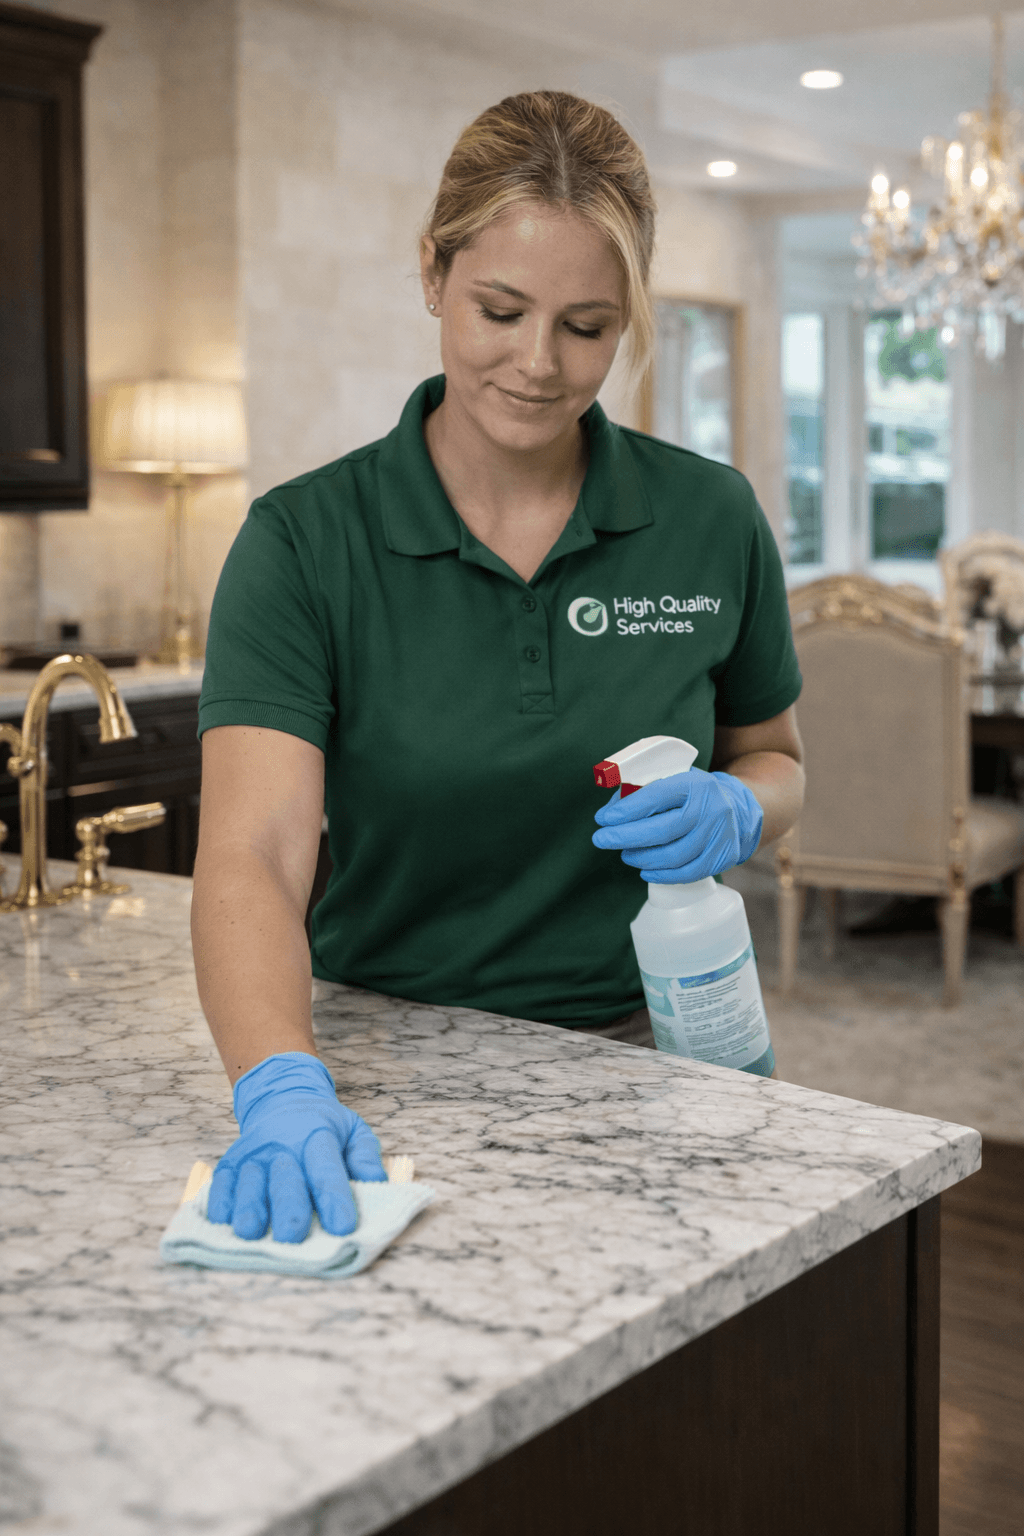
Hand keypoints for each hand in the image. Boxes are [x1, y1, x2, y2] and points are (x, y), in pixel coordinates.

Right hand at [208, 1052, 386, 1242]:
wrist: (283, 1098)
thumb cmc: (324, 1126)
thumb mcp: (353, 1131)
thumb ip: (365, 1156)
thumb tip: (376, 1183)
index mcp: (317, 1135)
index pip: (326, 1169)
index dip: (334, 1197)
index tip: (342, 1227)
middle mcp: (283, 1145)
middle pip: (286, 1180)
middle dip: (288, 1207)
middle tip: (293, 1235)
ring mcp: (254, 1154)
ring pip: (250, 1181)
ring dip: (250, 1206)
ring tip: (251, 1231)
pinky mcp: (231, 1163)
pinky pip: (222, 1182)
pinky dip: (220, 1201)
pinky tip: (223, 1220)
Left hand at [592, 768, 762, 883]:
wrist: (738, 808)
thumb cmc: (693, 794)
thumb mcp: (673, 779)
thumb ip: (642, 790)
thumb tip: (609, 813)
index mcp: (695, 784)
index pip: (655, 797)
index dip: (626, 810)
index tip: (604, 819)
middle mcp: (711, 809)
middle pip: (662, 830)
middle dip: (625, 837)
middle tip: (602, 839)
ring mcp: (720, 835)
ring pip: (673, 856)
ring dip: (641, 857)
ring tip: (625, 854)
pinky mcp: (724, 856)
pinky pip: (688, 873)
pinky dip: (662, 875)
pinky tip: (645, 870)